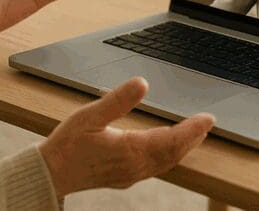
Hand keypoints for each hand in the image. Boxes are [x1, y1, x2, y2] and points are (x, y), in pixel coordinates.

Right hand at [37, 77, 215, 197]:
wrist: (50, 173)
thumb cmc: (67, 145)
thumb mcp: (90, 115)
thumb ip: (118, 100)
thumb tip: (143, 82)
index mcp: (130, 150)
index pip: (171, 139)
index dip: (192, 129)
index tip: (208, 118)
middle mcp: (134, 166)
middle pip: (173, 153)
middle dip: (193, 138)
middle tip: (208, 124)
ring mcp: (130, 174)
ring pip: (166, 163)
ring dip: (183, 148)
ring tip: (195, 135)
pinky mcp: (123, 177)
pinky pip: (155, 167)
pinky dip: (168, 156)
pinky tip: (167, 148)